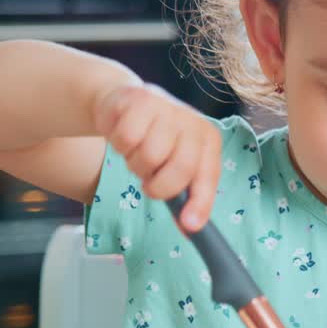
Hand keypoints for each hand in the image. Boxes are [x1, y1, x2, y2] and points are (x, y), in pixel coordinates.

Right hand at [92, 83, 220, 231]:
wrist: (125, 103)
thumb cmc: (154, 139)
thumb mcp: (174, 164)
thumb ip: (184, 195)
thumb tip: (190, 228)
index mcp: (207, 139)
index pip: (208, 176)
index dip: (200, 203)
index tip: (189, 226)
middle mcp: (191, 122)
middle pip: (179, 169)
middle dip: (158, 185)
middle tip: (148, 178)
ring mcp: (166, 108)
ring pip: (148, 156)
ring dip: (134, 162)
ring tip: (135, 150)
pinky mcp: (138, 99)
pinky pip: (125, 138)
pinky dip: (118, 144)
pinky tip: (122, 134)